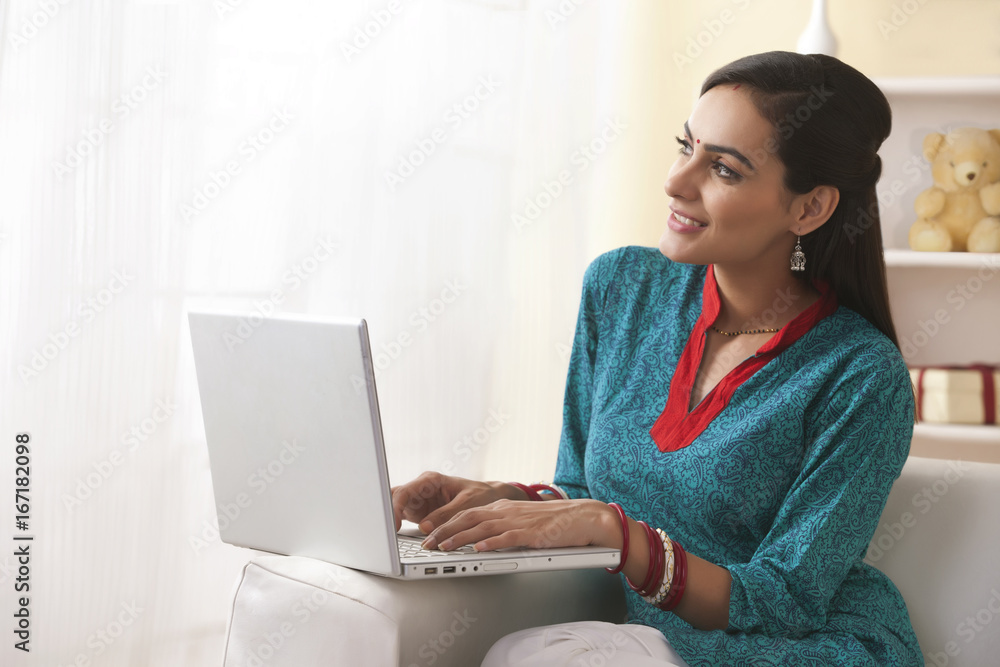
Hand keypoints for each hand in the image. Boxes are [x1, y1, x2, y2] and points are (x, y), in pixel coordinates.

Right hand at [390, 471, 522, 532]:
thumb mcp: (467, 504)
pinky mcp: (420, 513)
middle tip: (386, 533)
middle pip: (395, 498)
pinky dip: (398, 527)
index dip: (394, 507)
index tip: (392, 524)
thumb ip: (446, 514)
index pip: (405, 491)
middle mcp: (421, 489)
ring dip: (392, 522)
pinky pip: (403, 518)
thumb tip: (425, 527)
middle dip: (388, 514)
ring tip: (389, 539)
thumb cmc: (481, 495)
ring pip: (396, 508)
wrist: (490, 498)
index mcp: (431, 480)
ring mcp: (419, 501)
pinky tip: (396, 538)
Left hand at [421, 497, 617, 551]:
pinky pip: (507, 538)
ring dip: (460, 539)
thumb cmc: (554, 523)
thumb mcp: (521, 522)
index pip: (466, 514)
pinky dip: (491, 544)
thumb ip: (501, 529)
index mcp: (502, 507)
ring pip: (482, 528)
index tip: (428, 535)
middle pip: (468, 519)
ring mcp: (518, 521)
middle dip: (444, 531)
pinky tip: (478, 550)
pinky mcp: (532, 533)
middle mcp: (506, 511)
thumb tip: (479, 542)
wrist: (583, 517)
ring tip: (444, 547)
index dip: (445, 524)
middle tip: (426, 543)